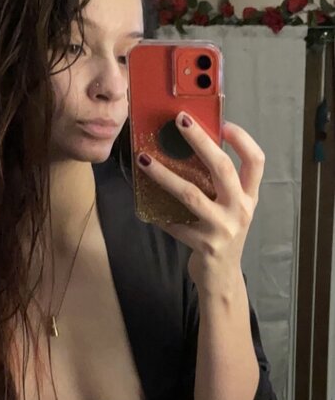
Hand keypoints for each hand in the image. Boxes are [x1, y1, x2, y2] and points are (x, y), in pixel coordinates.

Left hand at [136, 114, 264, 295]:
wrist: (222, 279)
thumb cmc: (222, 236)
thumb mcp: (230, 209)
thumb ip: (219, 186)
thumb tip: (189, 150)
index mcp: (249, 198)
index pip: (256, 161)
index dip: (242, 139)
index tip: (223, 123)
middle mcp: (240, 211)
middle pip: (222, 168)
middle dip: (200, 140)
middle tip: (180, 120)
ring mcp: (223, 229)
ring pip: (191, 194)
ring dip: (164, 174)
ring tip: (144, 159)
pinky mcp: (205, 245)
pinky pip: (175, 223)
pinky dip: (159, 214)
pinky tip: (147, 207)